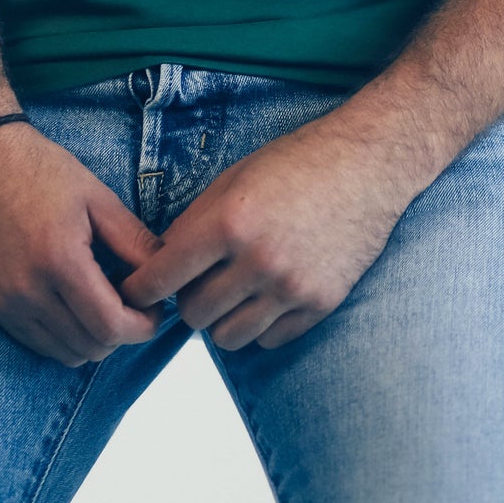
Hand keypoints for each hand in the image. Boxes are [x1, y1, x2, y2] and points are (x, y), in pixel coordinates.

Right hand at [0, 123, 166, 365]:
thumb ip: (134, 241)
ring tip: (101, 302)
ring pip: (62, 353)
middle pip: (88, 347)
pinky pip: (34, 342)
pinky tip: (71, 303)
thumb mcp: (96, 197)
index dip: (142, 327)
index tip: (153, 310)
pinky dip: (61, 335)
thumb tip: (167, 274)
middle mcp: (27, 290)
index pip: (110, 326)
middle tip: (131, 304)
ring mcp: (3, 302)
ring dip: (91, 338)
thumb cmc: (41, 170)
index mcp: (59, 260)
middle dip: (121, 334)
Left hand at [116, 111, 411, 351]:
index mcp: (229, 221)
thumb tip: (162, 265)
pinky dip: (260, 324)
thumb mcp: (234, 178)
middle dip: (188, 300)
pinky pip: (269, 340)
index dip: (140, 289)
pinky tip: (268, 293)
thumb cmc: (297, 162)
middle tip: (200, 280)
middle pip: (194, 315)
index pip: (162, 278)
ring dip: (223, 317)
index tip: (135, 293)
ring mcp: (291, 287)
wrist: (368, 164)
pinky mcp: (320, 304)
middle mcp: (258, 260)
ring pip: (228, 337)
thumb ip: (195, 223)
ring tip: (234, 289)